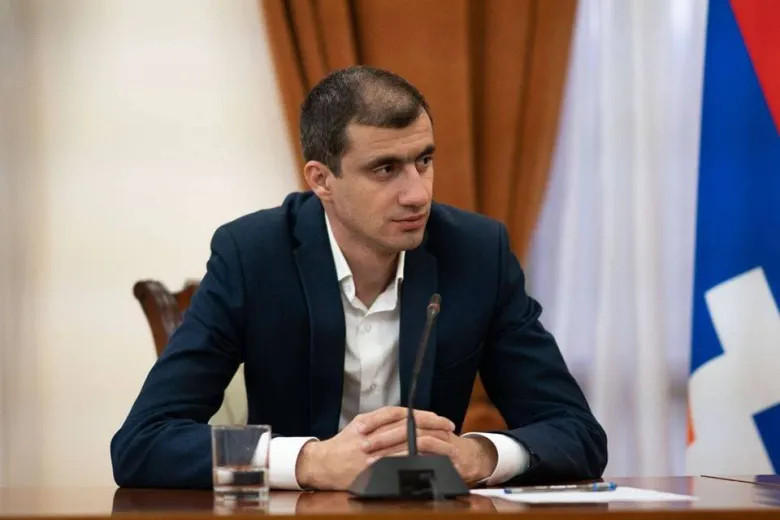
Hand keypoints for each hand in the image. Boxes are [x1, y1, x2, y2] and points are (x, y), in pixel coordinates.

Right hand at [294, 406, 455, 489]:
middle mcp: (373, 435)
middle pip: (409, 427)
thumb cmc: (343, 444)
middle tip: (449, 428)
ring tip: (446, 445)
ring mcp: (374, 453)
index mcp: (370, 421)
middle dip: (432, 427)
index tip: (441, 418)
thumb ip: (381, 419)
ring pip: (407, 445)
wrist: (323, 464)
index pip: (403, 414)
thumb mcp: (360, 423)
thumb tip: (405, 416)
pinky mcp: (373, 469)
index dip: (424, 415)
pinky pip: (399, 464)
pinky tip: (430, 461)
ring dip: (429, 444)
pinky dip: (416, 461)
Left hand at [362, 431, 497, 485]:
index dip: (376, 419)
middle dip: (381, 434)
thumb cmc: (435, 451)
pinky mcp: (448, 450)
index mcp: (417, 419)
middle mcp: (429, 423)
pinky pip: (426, 449)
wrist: (468, 460)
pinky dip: (410, 455)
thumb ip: (396, 434)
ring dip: (392, 446)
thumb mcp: (413, 441)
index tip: (359, 427)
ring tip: (374, 457)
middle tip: (363, 444)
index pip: (394, 413)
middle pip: (402, 422)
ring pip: (413, 434)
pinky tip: (396, 463)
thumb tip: (370, 432)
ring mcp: (439, 435)